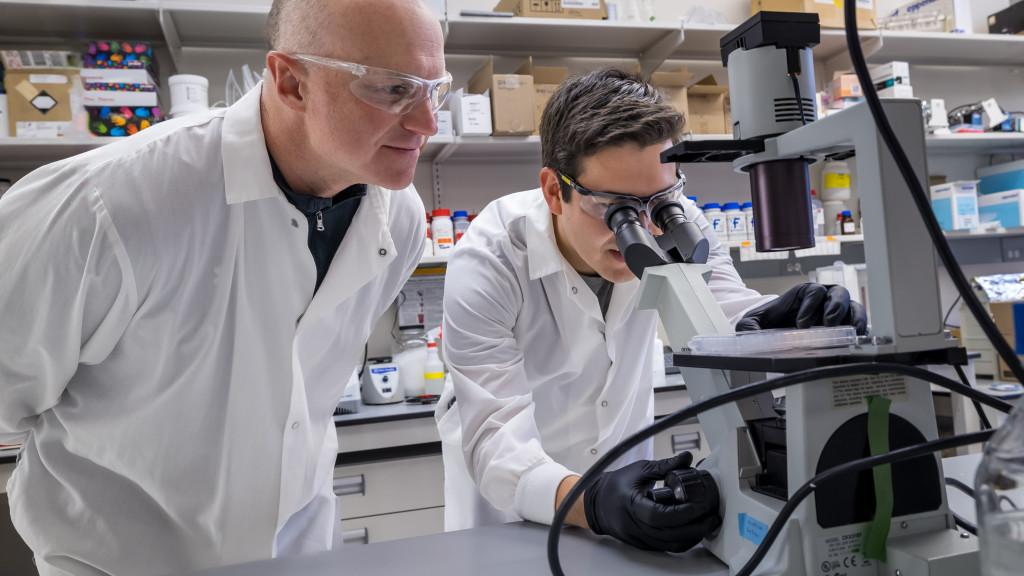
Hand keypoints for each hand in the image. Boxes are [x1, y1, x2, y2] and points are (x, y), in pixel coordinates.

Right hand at [583, 452, 721, 552]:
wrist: (597, 503)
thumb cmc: (615, 486)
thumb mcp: (640, 470)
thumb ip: (665, 466)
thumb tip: (686, 458)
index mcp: (630, 505)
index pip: (658, 515)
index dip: (681, 514)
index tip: (699, 506)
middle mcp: (633, 525)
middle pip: (669, 534)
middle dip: (696, 528)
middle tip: (712, 517)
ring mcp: (638, 538)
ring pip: (670, 545)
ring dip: (692, 537)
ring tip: (707, 524)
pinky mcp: (643, 544)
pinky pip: (666, 547)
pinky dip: (682, 541)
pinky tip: (693, 531)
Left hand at [735, 283, 866, 334]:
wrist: (778, 334)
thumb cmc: (770, 323)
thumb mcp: (753, 322)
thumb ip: (748, 326)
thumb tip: (747, 334)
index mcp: (803, 293)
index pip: (814, 291)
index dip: (810, 306)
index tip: (801, 325)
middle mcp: (823, 298)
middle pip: (838, 293)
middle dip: (834, 308)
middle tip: (826, 325)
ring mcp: (837, 311)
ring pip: (852, 305)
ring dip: (852, 317)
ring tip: (848, 332)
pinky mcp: (846, 324)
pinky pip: (861, 321)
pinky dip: (862, 327)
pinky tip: (856, 338)